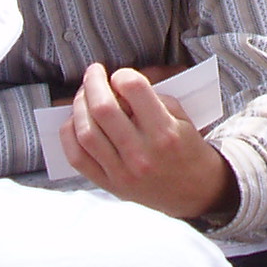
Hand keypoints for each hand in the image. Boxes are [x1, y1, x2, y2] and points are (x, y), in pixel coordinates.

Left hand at [64, 64, 236, 222]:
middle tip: (94, 74)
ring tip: (84, 96)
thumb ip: (153, 97)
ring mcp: (123, 172)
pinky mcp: (110, 185)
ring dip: (79, 106)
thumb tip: (119, 83)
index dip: (122, 75)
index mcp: (165, 133)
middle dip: (93, 82)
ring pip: (85, 131)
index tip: (120, 76)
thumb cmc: (189, 151)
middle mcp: (142, 154)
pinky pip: (77, 157)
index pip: (134, 90)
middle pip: (103, 109)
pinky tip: (75, 121)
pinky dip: (69, 134)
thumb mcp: (183, 118)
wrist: (197, 193)